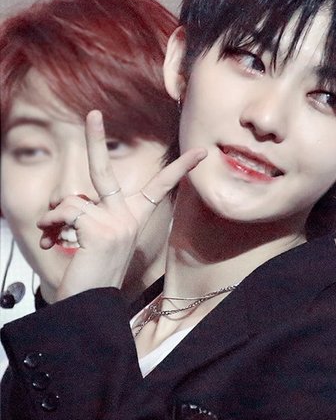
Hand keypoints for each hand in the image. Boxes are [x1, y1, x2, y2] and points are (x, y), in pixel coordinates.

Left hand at [37, 110, 205, 300]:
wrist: (89, 306)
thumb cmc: (92, 276)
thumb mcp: (94, 241)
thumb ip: (86, 217)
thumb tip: (60, 206)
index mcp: (132, 220)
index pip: (159, 188)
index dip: (179, 169)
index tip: (200, 152)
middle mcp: (127, 220)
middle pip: (105, 171)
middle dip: (96, 139)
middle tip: (93, 113)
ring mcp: (115, 224)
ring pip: (73, 201)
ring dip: (55, 218)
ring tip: (53, 236)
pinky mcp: (100, 230)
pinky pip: (66, 212)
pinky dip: (51, 224)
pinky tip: (52, 241)